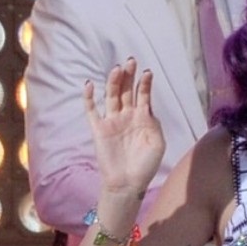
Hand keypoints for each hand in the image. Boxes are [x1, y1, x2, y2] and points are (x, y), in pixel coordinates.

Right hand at [85, 61, 165, 203]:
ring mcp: (112, 121)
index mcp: (142, 118)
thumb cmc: (145, 165)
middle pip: (127, 90)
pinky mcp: (99, 130)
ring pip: (112, 96)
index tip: (147, 72)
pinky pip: (92, 111)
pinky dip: (89, 98)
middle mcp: (126, 116)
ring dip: (114, 82)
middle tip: (131, 61)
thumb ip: (154, 123)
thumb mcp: (157, 143)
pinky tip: (90, 84)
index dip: (145, 83)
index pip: (143, 95)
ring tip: (117, 68)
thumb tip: (147, 107)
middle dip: (129, 76)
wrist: (128, 184)